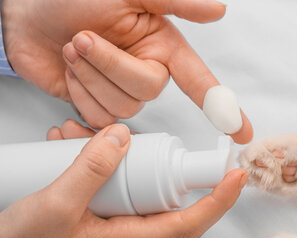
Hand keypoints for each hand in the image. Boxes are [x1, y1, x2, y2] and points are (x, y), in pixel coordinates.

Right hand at [0, 123, 247, 237]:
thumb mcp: (55, 205)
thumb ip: (90, 169)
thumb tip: (123, 137)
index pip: (189, 223)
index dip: (217, 200)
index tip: (237, 175)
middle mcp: (130, 235)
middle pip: (161, 194)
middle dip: (150, 158)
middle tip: (126, 135)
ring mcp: (114, 226)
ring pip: (132, 185)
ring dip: (113, 158)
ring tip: (76, 135)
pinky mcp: (98, 217)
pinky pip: (111, 187)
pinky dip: (97, 166)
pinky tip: (69, 147)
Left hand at [1, 0, 252, 143]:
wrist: (21, 11)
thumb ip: (175, 1)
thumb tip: (218, 10)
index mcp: (161, 46)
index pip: (202, 82)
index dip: (224, 108)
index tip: (241, 132)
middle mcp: (146, 71)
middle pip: (148, 93)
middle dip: (110, 66)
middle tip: (83, 38)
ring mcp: (120, 91)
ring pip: (121, 109)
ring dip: (89, 77)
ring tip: (74, 48)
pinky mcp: (96, 105)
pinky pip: (98, 119)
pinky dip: (78, 94)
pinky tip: (69, 72)